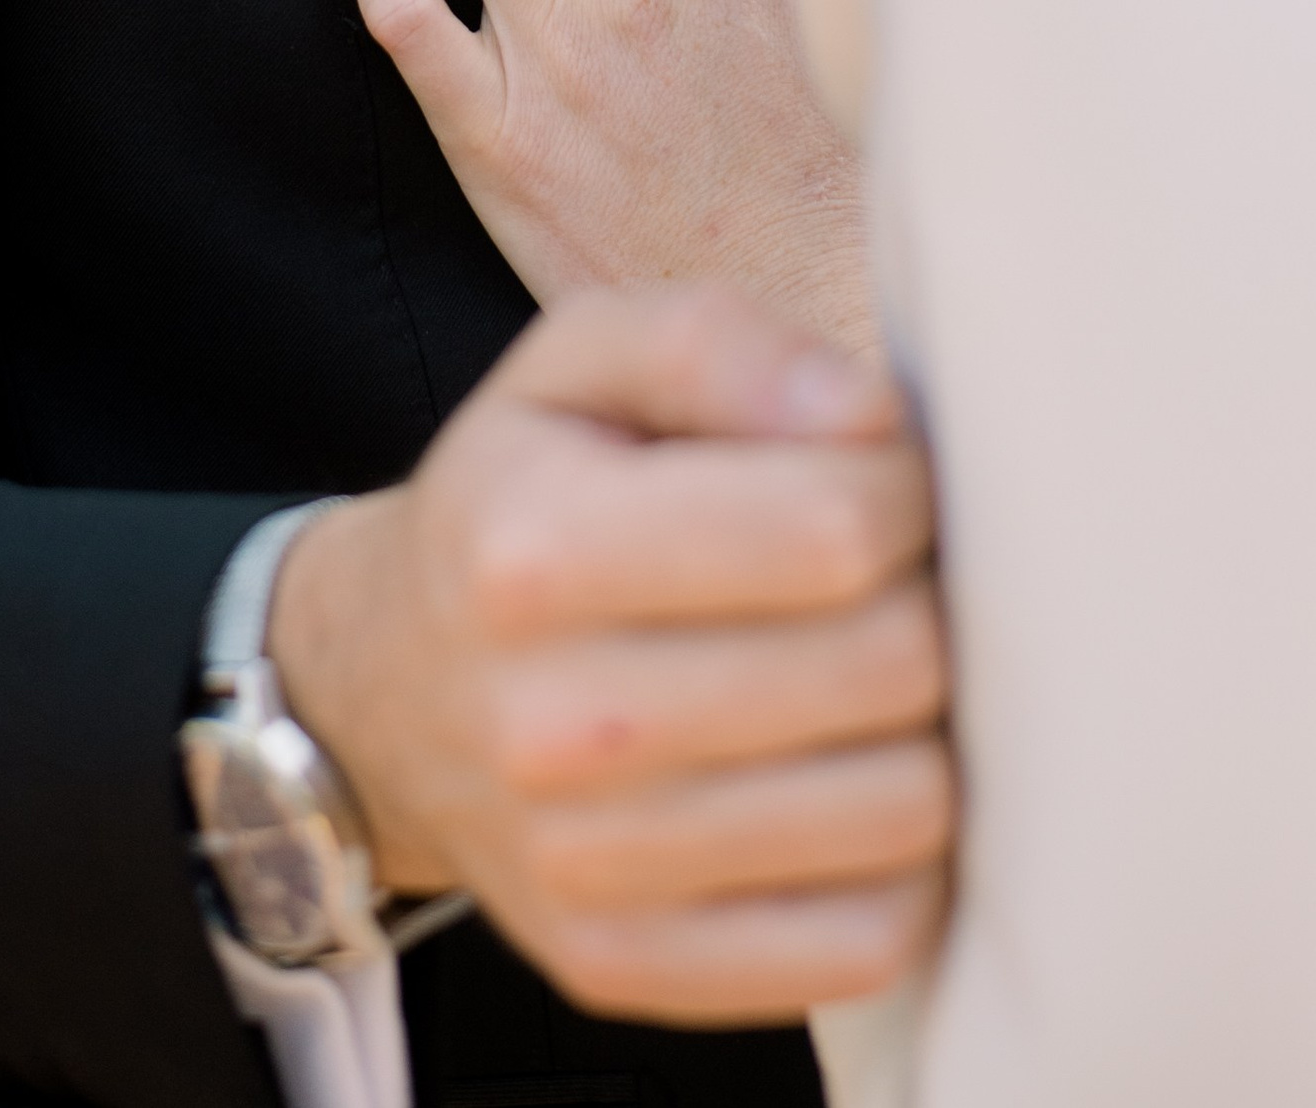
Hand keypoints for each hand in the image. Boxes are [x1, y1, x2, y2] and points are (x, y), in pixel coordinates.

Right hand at [267, 285, 950, 1023]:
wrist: (387, 690)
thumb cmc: (522, 496)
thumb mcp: (581, 362)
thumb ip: (718, 345)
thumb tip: (864, 418)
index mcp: (532, 547)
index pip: (830, 526)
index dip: (902, 487)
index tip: (878, 480)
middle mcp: (548, 724)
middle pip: (886, 665)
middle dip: (928, 598)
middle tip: (888, 577)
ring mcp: (588, 868)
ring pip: (903, 810)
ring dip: (928, 730)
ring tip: (871, 676)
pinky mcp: (631, 969)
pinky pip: (871, 939)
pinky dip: (906, 862)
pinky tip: (854, 783)